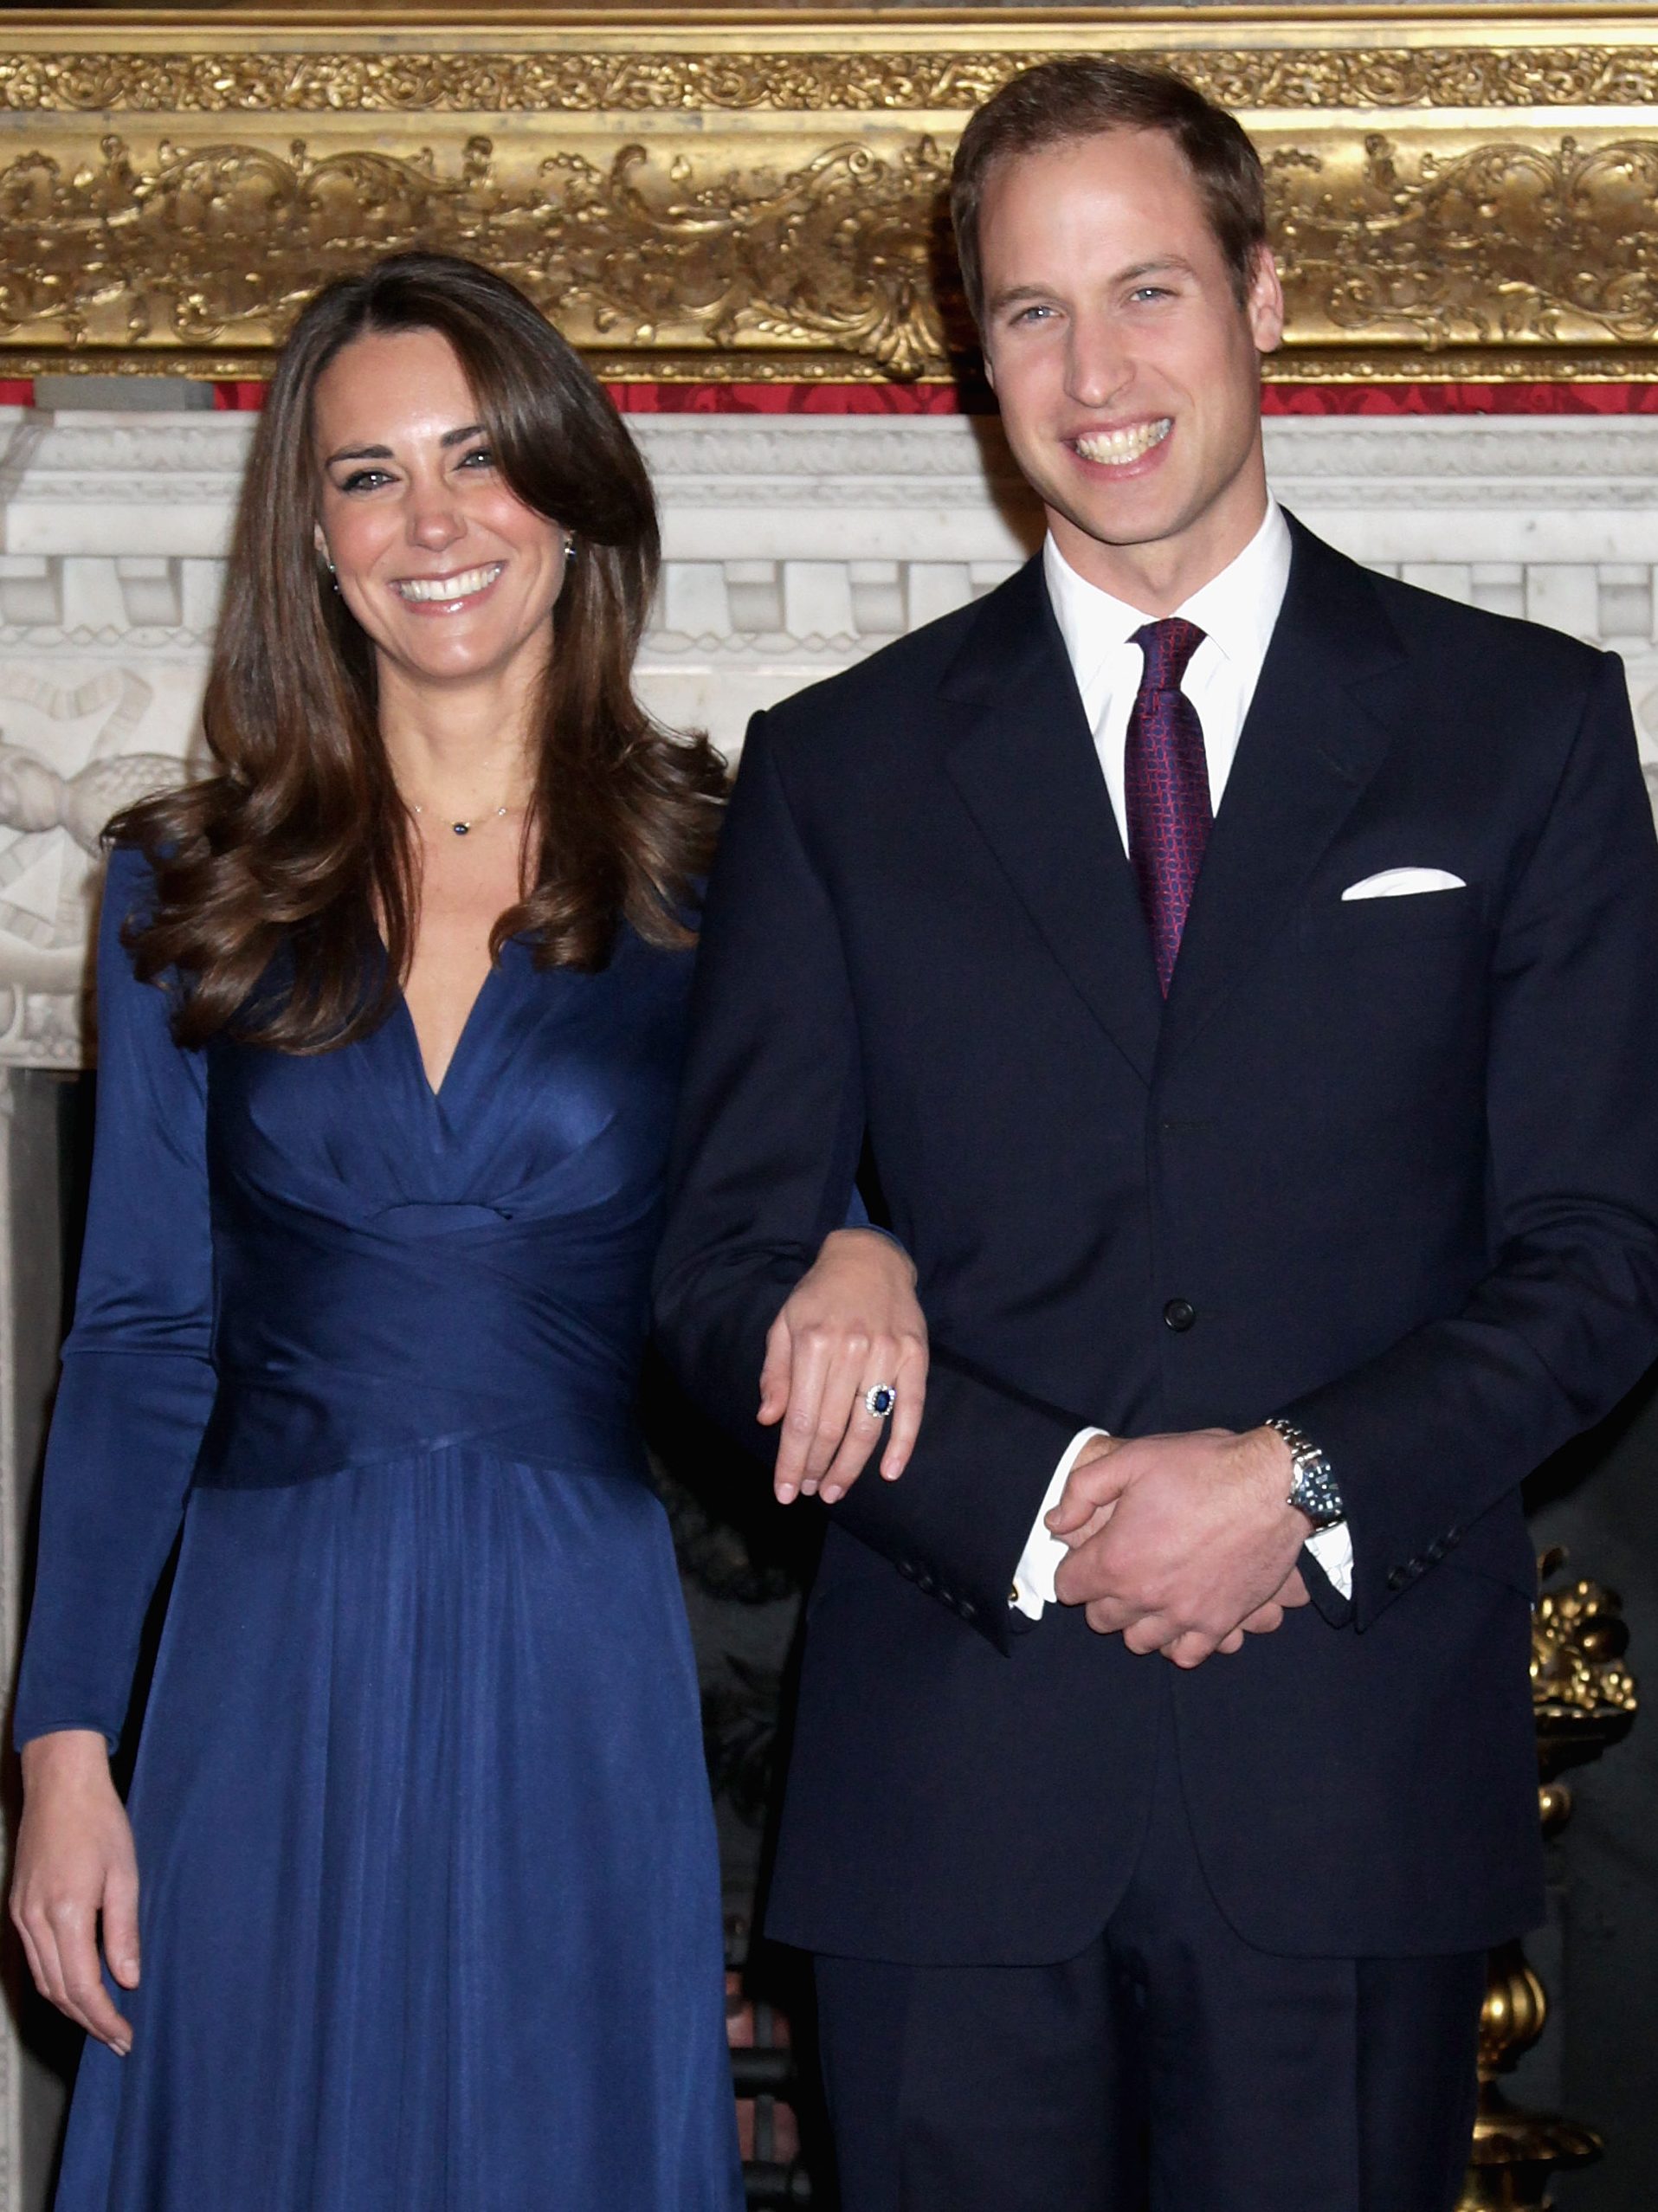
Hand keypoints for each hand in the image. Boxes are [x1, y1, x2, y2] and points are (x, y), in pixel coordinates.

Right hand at [12, 1730, 139, 2052]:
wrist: (60, 1786)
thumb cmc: (100, 1823)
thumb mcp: (125, 1874)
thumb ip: (123, 1931)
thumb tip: (128, 1980)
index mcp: (66, 1913)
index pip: (82, 1986)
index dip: (103, 2018)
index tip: (124, 2037)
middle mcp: (35, 1921)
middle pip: (58, 1991)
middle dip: (89, 2021)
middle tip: (117, 2040)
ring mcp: (21, 1916)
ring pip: (42, 1980)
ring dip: (70, 2006)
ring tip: (101, 2023)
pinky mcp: (17, 1908)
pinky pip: (34, 1960)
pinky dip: (55, 1982)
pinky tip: (76, 1988)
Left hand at [759, 1228, 927, 1503]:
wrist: (869, 1257)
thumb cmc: (820, 1294)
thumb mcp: (785, 1323)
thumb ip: (776, 1373)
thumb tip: (768, 1419)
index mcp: (812, 1342)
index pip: (801, 1419)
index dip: (792, 1461)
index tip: (785, 1492)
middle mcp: (850, 1349)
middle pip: (833, 1428)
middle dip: (819, 1469)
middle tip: (811, 1492)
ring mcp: (886, 1353)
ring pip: (868, 1425)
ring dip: (852, 1466)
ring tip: (836, 1490)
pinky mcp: (915, 1355)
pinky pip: (911, 1407)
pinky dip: (902, 1444)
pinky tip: (889, 1473)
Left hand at [1049, 1426, 1310, 1665]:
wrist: (1275, 1485)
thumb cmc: (1202, 1467)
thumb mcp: (1132, 1459)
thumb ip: (1082, 1491)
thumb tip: (1055, 1522)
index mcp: (1116, 1559)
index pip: (1067, 1587)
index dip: (1072, 1567)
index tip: (1087, 1554)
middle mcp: (1146, 1597)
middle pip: (1101, 1619)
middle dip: (1102, 1595)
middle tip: (1119, 1568)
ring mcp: (1185, 1615)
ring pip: (1139, 1641)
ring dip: (1136, 1620)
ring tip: (1149, 1592)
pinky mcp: (1221, 1623)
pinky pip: (1187, 1654)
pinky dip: (1177, 1642)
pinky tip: (1179, 1616)